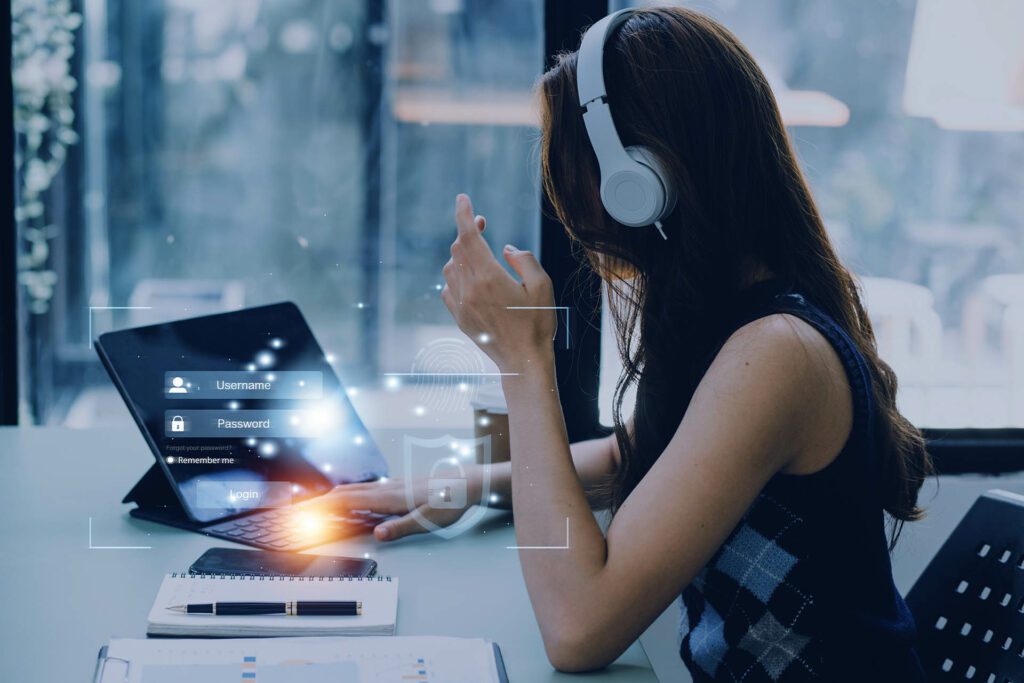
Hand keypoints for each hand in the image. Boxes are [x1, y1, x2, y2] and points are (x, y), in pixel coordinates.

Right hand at [313, 475, 480, 541]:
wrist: (467, 482)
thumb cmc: (450, 501)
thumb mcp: (428, 520)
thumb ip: (401, 527)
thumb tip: (377, 534)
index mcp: (389, 497)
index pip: (348, 500)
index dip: (323, 505)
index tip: (304, 511)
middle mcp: (387, 488)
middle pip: (346, 491)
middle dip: (321, 500)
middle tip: (301, 511)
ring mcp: (391, 485)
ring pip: (355, 488)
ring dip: (334, 496)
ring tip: (318, 507)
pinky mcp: (397, 486)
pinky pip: (366, 489)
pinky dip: (350, 495)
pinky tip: (351, 501)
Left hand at [441, 194, 556, 371]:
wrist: (523, 362)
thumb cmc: (537, 324)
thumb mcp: (542, 286)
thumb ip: (525, 260)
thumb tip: (505, 249)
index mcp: (489, 277)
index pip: (468, 237)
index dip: (464, 214)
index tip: (463, 199)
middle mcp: (469, 289)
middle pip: (459, 248)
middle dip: (469, 231)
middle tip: (483, 224)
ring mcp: (461, 304)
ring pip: (450, 267)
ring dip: (461, 254)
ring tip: (479, 253)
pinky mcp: (459, 318)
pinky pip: (448, 288)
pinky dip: (456, 277)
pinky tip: (470, 280)